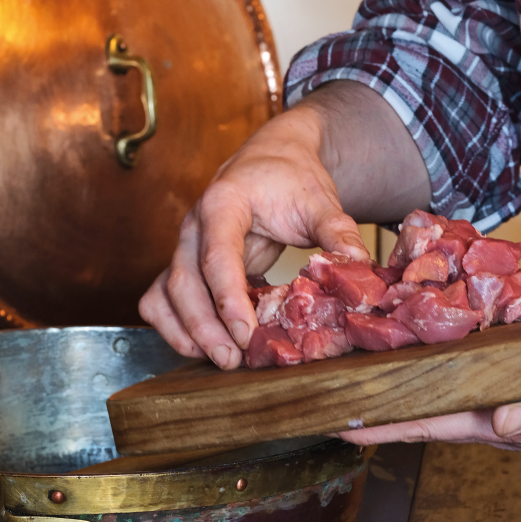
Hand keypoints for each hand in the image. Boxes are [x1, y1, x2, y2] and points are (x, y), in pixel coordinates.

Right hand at [139, 82, 428, 370]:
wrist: (270, 162)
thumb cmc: (291, 180)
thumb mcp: (320, 202)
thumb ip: (339, 235)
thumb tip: (358, 270)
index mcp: (224, 203)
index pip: (217, 255)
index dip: (228, 298)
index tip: (246, 333)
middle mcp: (194, 225)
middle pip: (183, 281)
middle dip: (204, 326)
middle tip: (232, 359)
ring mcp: (183, 246)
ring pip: (166, 294)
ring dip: (186, 331)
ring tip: (221, 359)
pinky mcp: (184, 264)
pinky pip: (161, 299)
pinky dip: (174, 326)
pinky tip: (202, 346)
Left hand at [337, 368, 520, 456]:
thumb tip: (503, 421)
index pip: (446, 424)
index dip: (393, 424)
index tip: (344, 423)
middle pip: (439, 412)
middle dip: (387, 407)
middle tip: (333, 398)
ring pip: (460, 397)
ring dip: (415, 388)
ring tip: (369, 375)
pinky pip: (491, 375)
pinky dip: (458, 366)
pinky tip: (439, 354)